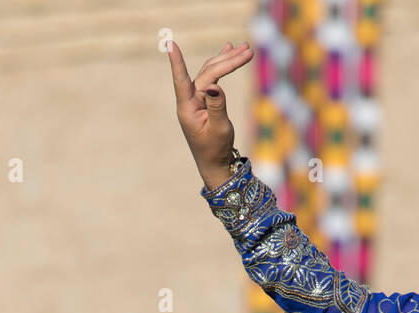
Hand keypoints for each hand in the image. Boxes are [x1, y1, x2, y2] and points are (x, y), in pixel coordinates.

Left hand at [167, 39, 253, 186]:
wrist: (215, 163)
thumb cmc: (216, 150)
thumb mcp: (219, 130)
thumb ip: (217, 107)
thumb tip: (215, 86)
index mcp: (188, 108)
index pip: (182, 81)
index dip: (177, 62)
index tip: (170, 44)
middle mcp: (189, 100)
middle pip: (207, 73)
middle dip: (227, 61)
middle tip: (248, 50)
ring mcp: (196, 99)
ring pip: (210, 73)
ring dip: (227, 60)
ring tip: (245, 49)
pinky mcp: (204, 99)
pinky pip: (212, 78)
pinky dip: (222, 66)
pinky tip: (229, 51)